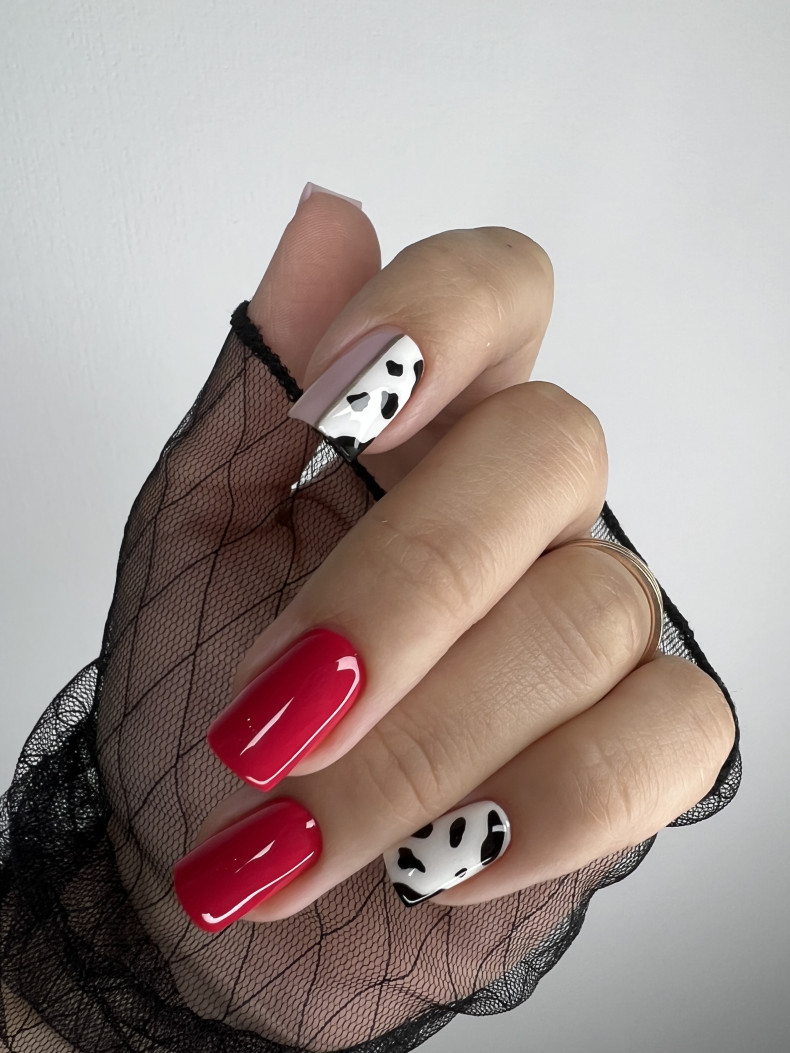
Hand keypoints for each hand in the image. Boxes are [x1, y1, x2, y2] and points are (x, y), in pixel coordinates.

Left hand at [170, 188, 734, 932]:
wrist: (232, 874)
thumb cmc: (198, 699)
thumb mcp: (192, 537)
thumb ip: (255, 393)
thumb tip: (329, 218)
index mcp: (424, 434)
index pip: (503, 289)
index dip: (443, 312)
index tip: (335, 403)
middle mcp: (528, 511)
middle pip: (553, 451)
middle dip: (405, 590)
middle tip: (274, 717)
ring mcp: (596, 622)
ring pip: (591, 616)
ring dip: (423, 744)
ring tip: (302, 829)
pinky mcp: (639, 744)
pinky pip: (672, 734)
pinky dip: (549, 807)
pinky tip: (442, 857)